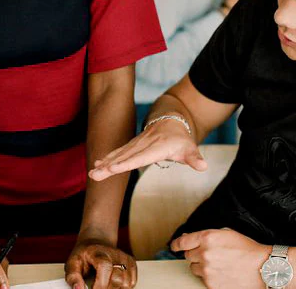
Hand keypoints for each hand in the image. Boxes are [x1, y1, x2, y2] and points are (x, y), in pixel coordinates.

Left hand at [65, 237, 136, 288]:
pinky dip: (122, 287)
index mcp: (99, 252)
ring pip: (126, 283)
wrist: (95, 244)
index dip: (101, 284)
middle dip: (107, 288)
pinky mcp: (132, 264)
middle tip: (97, 287)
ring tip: (104, 284)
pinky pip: (131, 283)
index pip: (105, 267)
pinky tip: (113, 283)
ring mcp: (125, 259)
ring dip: (115, 288)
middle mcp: (115, 254)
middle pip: (117, 279)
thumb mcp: (72, 263)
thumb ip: (73, 277)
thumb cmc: (84, 255)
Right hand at [88, 116, 205, 180]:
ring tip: (92, 173)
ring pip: (118, 155)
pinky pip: (118, 152)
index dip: (126, 163)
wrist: (171, 121)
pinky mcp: (132, 146)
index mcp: (157, 147)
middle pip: (124, 157)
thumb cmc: (180, 139)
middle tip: (94, 175)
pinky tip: (97, 165)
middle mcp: (143, 145)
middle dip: (109, 166)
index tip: (113, 168)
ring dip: (105, 163)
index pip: (139, 157)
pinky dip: (108, 158)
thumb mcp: (190, 148)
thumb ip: (194, 158)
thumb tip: (203, 166)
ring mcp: (136, 144)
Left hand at [171, 229, 268, 288]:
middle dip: (196, 254)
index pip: (183, 242)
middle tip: (210, 255)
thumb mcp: (226, 234)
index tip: (174, 246)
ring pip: (194, 268)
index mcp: (207, 238)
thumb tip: (188, 238)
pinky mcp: (211, 284)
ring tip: (219, 265)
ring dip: (202, 266)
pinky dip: (209, 277)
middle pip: (188, 255)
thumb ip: (205, 235)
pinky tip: (222, 273)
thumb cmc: (247, 250)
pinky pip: (202, 280)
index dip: (176, 244)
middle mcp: (205, 254)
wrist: (263, 268)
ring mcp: (207, 270)